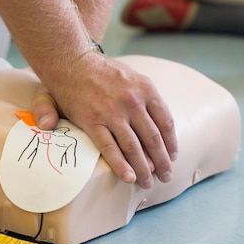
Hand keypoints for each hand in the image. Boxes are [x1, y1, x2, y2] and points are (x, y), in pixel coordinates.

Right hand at [32, 54, 176, 188]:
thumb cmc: (101, 71)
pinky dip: (121, 165)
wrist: (71, 62)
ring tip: (148, 182)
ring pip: (134, 147)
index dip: (171, 143)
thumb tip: (162, 128)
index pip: (166, 122)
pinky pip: (109, 148)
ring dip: (143, 168)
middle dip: (161, 162)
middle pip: (153, 139)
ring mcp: (112, 113)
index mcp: (146, 89)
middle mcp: (132, 102)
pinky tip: (129, 177)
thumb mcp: (131, 76)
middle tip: (165, 176)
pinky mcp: (92, 122)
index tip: (172, 157)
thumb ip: (147, 100)